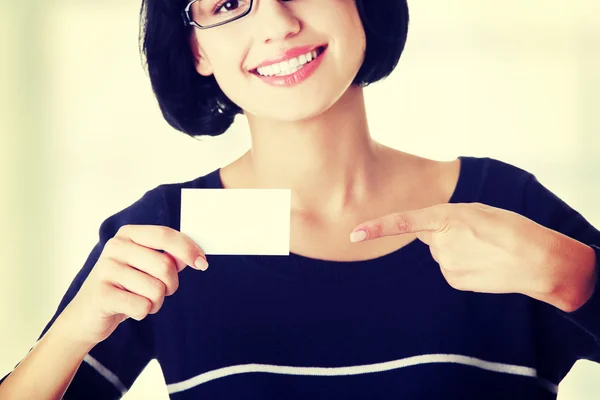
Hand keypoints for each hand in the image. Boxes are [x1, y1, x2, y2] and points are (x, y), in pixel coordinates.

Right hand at [55, 225, 207, 346]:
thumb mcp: (147, 267)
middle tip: (162, 291)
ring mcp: (105, 269)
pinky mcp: (101, 294)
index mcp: (128, 234)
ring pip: (156, 289)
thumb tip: (195, 256)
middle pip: (165, 266)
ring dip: (156, 301)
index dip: (188, 249)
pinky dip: (143, 312)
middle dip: (171, 284)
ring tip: (140, 299)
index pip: (165, 235)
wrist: (87, 315)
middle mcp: (115, 247)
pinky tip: (129, 309)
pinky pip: (142, 306)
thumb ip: (170, 258)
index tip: (202, 263)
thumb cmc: (124, 287)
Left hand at [350, 202, 596, 311]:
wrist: (536, 260)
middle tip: (474, 234)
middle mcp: (440, 243)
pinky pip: (450, 269)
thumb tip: (432, 236)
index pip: (403, 223)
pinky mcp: (454, 281)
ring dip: (456, 250)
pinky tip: (482, 263)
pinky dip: (463, 265)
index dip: (377, 227)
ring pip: (441, 254)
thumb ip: (448, 220)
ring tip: (483, 249)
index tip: (354, 233)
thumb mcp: (476, 212)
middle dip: (445, 234)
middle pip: (430, 237)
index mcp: (446, 218)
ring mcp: (446, 265)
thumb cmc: (509, 228)